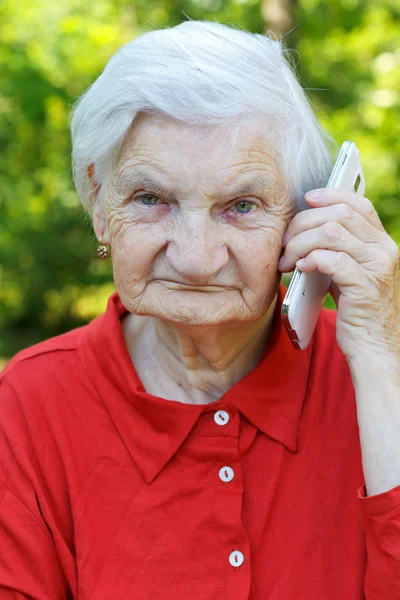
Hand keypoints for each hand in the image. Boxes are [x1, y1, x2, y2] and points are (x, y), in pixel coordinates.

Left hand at [278, 188, 399, 361]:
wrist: (376, 350)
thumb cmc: (358, 313)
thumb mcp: (352, 274)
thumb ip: (340, 251)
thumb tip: (307, 230)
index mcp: (382, 244)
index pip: (359, 204)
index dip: (331, 195)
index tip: (306, 198)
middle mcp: (385, 251)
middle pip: (339, 214)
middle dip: (303, 223)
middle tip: (284, 242)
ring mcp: (377, 269)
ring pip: (331, 232)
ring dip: (300, 242)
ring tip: (287, 260)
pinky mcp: (365, 288)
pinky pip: (331, 259)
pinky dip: (310, 259)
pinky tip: (299, 269)